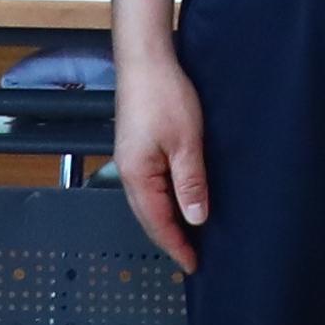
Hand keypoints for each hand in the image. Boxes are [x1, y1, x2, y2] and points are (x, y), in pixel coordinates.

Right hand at [113, 52, 209, 271]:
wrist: (146, 59)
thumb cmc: (164, 95)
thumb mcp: (187, 143)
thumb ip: (190, 183)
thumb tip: (196, 219)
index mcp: (138, 176)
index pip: (158, 223)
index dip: (177, 246)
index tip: (193, 265)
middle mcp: (128, 172)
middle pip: (148, 217)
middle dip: (170, 238)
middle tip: (193, 257)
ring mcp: (130, 159)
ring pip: (148, 202)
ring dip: (167, 220)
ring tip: (189, 235)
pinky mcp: (136, 147)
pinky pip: (150, 185)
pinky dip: (164, 200)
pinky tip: (178, 200)